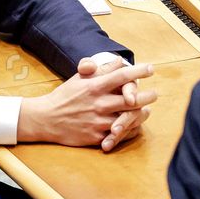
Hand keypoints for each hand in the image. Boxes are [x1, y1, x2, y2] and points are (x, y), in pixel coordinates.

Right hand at [17, 58, 155, 149]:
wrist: (45, 119)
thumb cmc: (65, 96)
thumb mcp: (79, 78)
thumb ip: (99, 69)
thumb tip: (119, 61)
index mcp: (94, 87)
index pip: (121, 76)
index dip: (139, 71)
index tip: (151, 68)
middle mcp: (98, 104)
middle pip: (132, 100)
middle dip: (147, 96)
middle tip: (154, 94)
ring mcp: (98, 122)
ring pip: (129, 119)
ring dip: (141, 114)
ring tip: (146, 110)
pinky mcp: (97, 137)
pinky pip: (121, 135)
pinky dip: (130, 130)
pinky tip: (135, 124)